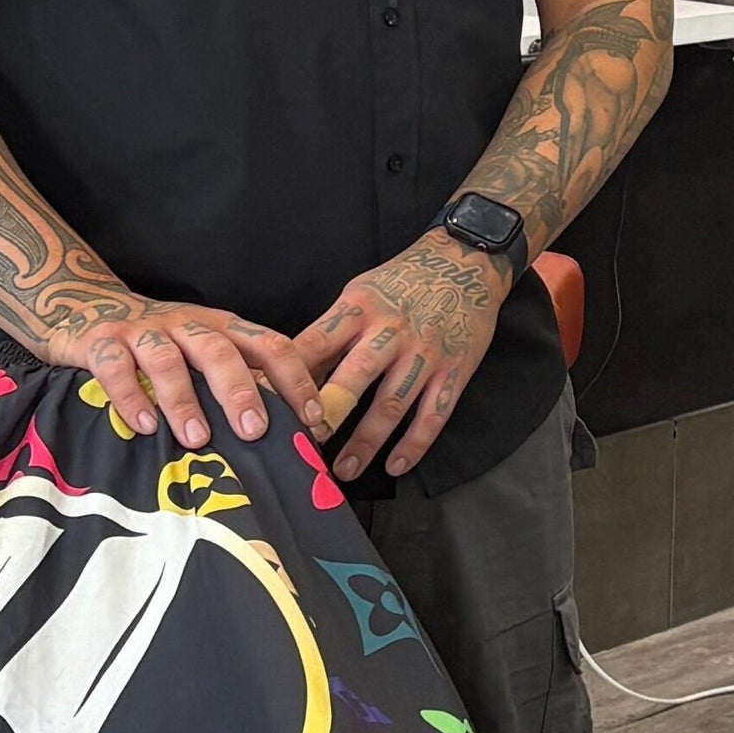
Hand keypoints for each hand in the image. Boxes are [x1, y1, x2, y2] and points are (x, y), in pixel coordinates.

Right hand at [61, 299, 314, 451]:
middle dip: (240, 392)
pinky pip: (115, 367)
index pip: (269, 346)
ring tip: (197, 439)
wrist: (84, 305)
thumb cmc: (159, 344)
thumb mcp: (201, 353)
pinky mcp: (100, 342)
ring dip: (184, 401)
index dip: (294, 379)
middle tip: (254, 432)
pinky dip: (129, 397)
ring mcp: (142, 332)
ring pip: (167, 361)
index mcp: (221, 328)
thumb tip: (281, 433)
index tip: (311, 419)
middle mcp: (187, 325)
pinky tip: (144, 426)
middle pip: (220, 352)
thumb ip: (234, 381)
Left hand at [298, 232, 511, 481]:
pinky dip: (415, 443)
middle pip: (355, 376)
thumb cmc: (402, 281)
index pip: (316, 345)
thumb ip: (331, 332)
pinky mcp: (455, 370)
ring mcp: (425, 353)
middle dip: (328, 414)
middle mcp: (391, 332)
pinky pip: (434, 414)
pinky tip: (396, 465)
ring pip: (393, 403)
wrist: (465, 262)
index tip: (268, 408)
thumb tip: (292, 375)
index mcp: (359, 309)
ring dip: (367, 440)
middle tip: (304, 447)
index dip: (290, 378)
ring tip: (344, 470)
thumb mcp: (360, 293)